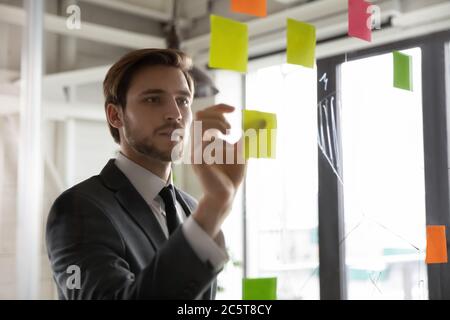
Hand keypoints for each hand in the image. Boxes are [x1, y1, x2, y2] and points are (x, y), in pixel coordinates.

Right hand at [190, 104, 246, 236]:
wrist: (226, 196)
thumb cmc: (231, 176)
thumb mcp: (241, 152)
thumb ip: (244, 138)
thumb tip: (256, 122)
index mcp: (204, 140)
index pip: (204, 115)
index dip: (219, 108)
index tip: (234, 110)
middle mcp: (197, 144)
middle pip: (199, 115)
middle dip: (218, 115)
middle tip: (231, 129)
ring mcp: (196, 152)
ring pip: (200, 124)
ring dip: (218, 125)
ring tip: (229, 135)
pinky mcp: (198, 161)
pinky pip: (204, 140)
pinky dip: (218, 138)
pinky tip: (226, 147)